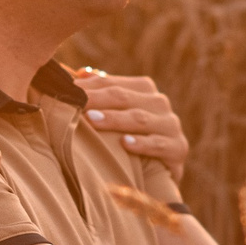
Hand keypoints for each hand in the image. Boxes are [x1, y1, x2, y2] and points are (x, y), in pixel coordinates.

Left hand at [75, 68, 189, 184]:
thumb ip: (103, 93)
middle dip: (98, 100)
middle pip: (125, 98)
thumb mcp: (118, 115)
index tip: (67, 90)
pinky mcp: (178, 148)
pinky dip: (141, 143)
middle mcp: (160, 103)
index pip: (114, 83)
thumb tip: (81, 73)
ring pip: (140, 119)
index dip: (91, 87)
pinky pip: (159, 144)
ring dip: (115, 119)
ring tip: (92, 120)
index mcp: (145, 90)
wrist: (162, 171)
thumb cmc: (132, 138)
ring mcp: (171, 125)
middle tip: (76, 103)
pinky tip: (125, 144)